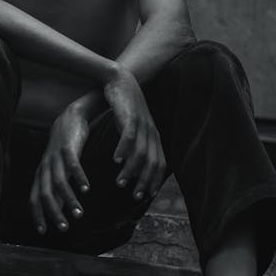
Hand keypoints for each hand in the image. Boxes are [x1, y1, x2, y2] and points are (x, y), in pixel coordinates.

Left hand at [28, 104, 90, 234]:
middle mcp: (45, 167)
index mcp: (41, 174)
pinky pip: (72, 165)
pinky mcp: (68, 148)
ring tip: (79, 214)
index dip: (38, 215)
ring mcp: (56, 157)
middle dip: (54, 213)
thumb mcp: (57, 169)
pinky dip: (78, 178)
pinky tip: (86, 189)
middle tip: (65, 228)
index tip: (44, 231)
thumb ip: (56, 189)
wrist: (69, 118)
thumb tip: (57, 211)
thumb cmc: (64, 149)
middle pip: (46, 194)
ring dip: (68, 200)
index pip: (34, 198)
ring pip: (59, 182)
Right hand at [104, 67, 166, 200]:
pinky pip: (128, 136)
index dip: (154, 180)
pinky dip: (123, 150)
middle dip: (144, 181)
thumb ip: (133, 144)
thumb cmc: (123, 107)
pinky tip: (115, 160)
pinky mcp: (130, 115)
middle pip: (152, 162)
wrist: (120, 80)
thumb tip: (129, 163)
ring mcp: (142, 123)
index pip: (159, 163)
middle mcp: (151, 131)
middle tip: (135, 195)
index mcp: (153, 136)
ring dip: (131, 170)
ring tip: (120, 182)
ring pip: (140, 152)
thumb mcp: (131, 127)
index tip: (145, 196)